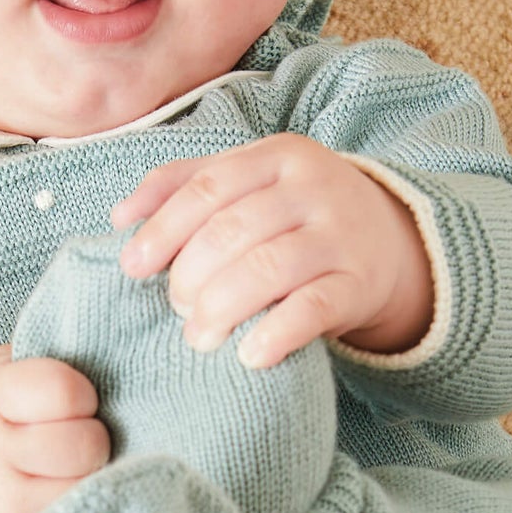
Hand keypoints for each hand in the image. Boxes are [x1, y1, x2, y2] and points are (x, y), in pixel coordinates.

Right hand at [0, 344, 110, 512]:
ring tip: (75, 468)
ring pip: (82, 492)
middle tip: (81, 437)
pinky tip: (68, 493)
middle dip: (93, 439)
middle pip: (80, 447)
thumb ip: (54, 365)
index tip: (78, 401)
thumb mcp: (8, 369)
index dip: (83, 394)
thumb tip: (121, 365)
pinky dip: (83, 508)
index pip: (62, 391)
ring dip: (93, 477)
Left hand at [108, 133, 434, 367]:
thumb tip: (121, 217)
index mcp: (277, 156)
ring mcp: (340, 235)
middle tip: (177, 306)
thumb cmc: (296, 214)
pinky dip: (277, 333)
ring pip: (269, 268)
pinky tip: (249, 356)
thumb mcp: (251, 184)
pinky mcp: (360, 284)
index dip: (164, 229)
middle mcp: (312, 189)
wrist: (390, 239)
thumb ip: (186, 187)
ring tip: (199, 337)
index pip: (208, 188)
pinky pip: (314, 308)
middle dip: (191, 275)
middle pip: (234, 230)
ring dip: (222, 308)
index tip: (132, 267)